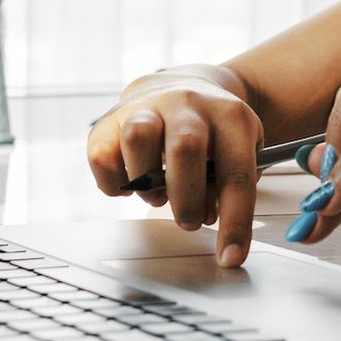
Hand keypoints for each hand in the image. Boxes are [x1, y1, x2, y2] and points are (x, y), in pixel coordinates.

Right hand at [86, 67, 262, 265]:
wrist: (182, 84)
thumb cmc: (212, 130)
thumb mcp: (238, 149)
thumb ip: (229, 185)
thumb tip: (209, 217)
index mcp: (229, 114)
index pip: (236, 172)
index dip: (235, 221)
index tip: (230, 257)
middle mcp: (187, 104)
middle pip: (185, 147)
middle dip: (187, 199)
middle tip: (190, 220)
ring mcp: (146, 107)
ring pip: (138, 138)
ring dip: (147, 184)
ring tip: (158, 194)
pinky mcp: (109, 120)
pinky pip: (101, 155)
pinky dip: (114, 183)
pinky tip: (132, 183)